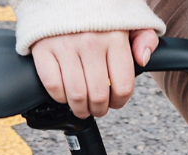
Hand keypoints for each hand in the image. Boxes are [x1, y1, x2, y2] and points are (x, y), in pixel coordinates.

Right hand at [31, 29, 159, 118]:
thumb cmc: (96, 12)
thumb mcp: (127, 20)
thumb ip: (144, 38)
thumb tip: (143, 59)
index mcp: (114, 37)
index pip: (123, 87)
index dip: (119, 102)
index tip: (114, 102)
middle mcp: (90, 42)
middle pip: (99, 96)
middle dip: (99, 109)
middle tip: (97, 108)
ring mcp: (65, 45)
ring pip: (77, 95)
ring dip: (81, 109)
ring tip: (82, 106)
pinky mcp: (43, 48)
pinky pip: (53, 85)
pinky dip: (59, 97)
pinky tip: (64, 93)